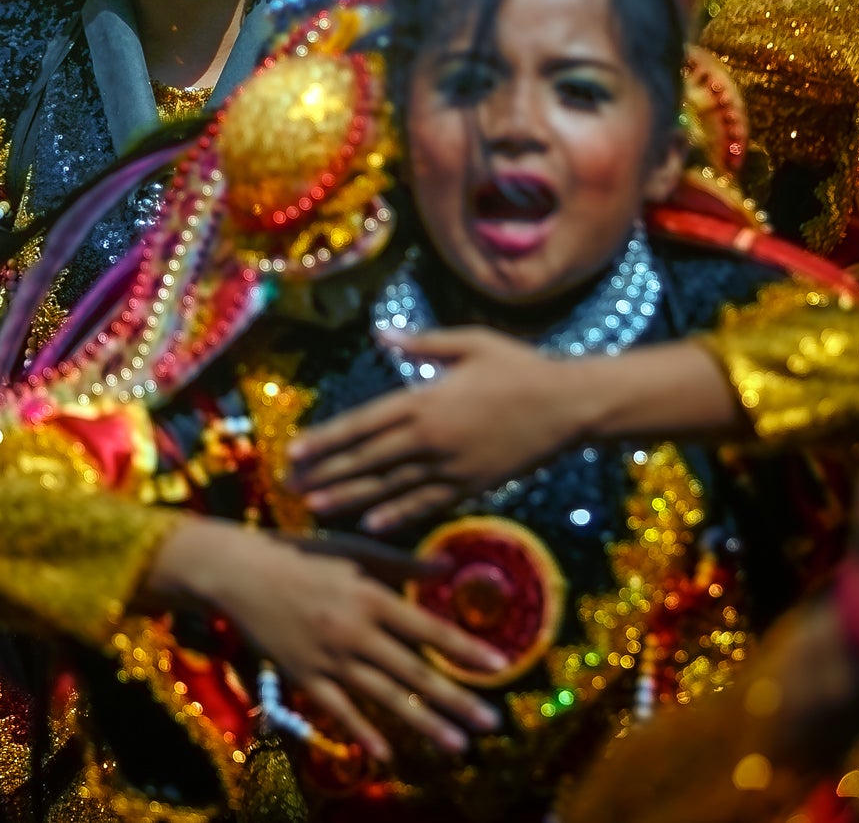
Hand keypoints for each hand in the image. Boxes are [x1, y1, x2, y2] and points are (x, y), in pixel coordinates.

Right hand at [148, 518, 504, 760]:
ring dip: (422, 723)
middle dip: (456, 699)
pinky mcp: (305, 676)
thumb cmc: (304, 555)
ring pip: (384, 697)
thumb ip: (403, 564)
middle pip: (413, 671)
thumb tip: (450, 566)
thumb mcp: (356, 549)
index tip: (500, 665)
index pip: (428, 628)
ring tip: (457, 745)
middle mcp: (354, 630)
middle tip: (492, 723)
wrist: (241, 572)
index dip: (465, 648)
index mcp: (370, 595)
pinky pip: (340, 709)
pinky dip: (363, 731)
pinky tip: (388, 754)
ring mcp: (329, 658)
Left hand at [292, 327, 583, 531]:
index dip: (327, 439)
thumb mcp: (471, 342)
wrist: (570, 405)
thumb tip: (383, 334)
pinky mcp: (472, 485)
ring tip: (314, 507)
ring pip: (391, 486)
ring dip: (350, 498)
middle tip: (289, 485)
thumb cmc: (521, 366)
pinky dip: (397, 515)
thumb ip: (423, 341)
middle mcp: (432, 438)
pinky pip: (427, 503)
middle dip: (327, 473)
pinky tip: (370, 525)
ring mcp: (451, 466)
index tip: (295, 449)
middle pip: (368, 459)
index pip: (363, 423)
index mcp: (426, 400)